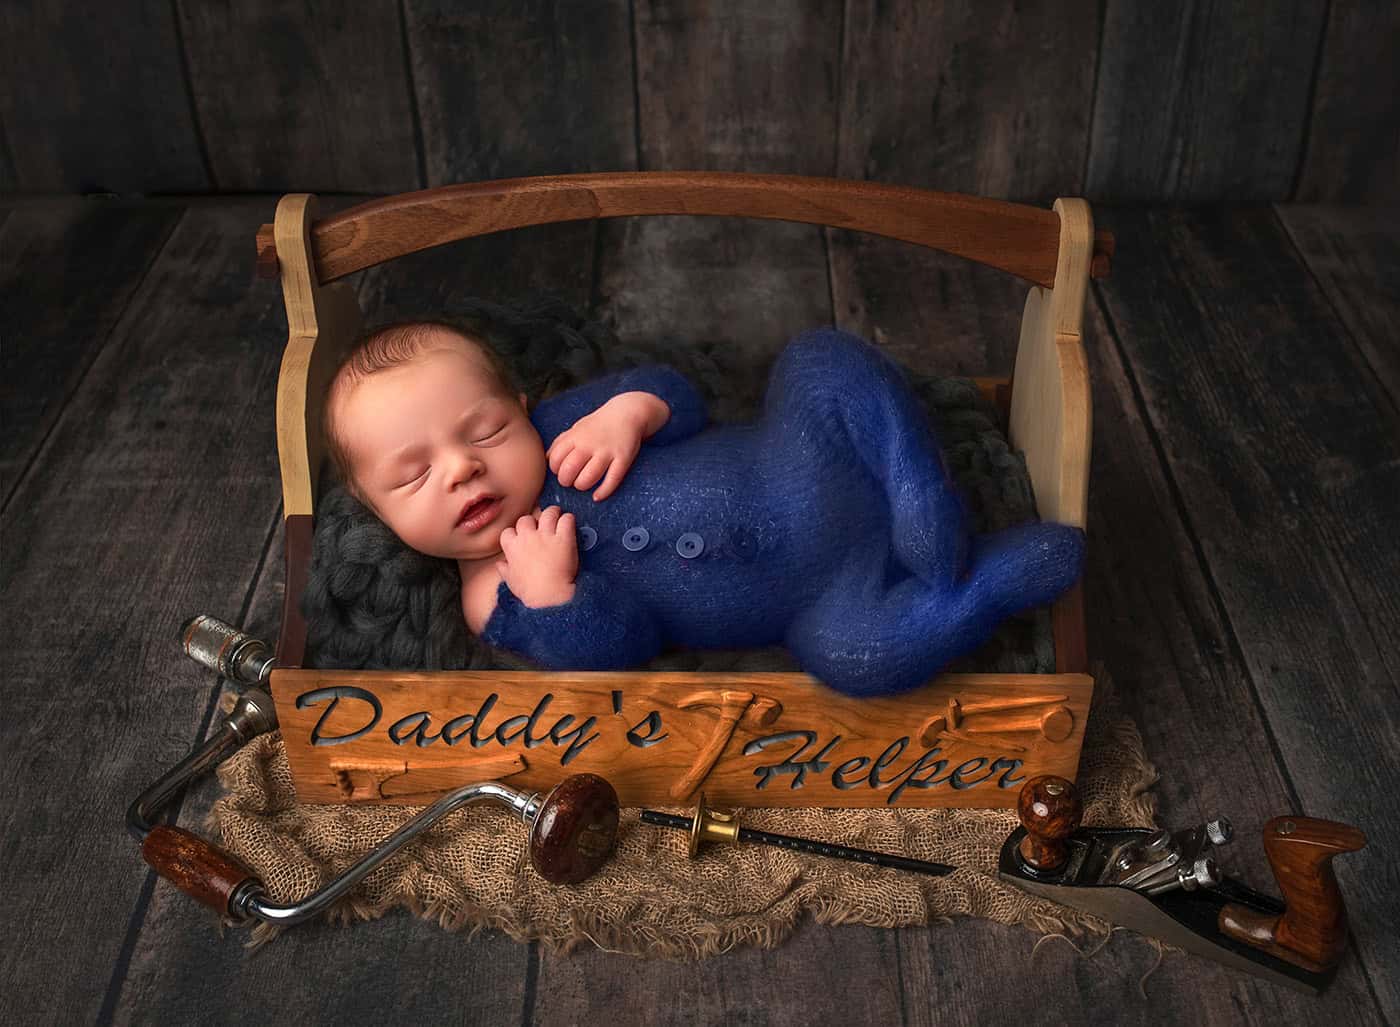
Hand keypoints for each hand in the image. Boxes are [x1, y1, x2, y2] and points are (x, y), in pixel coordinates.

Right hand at [496, 506, 577, 607]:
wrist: (548, 596)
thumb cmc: (529, 592)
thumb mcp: (511, 581)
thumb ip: (505, 570)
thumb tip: (500, 564)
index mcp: (512, 547)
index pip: (508, 531)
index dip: (516, 534)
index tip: (522, 539)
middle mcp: (527, 537)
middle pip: (526, 519)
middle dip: (533, 522)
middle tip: (541, 528)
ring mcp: (545, 535)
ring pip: (548, 512)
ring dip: (553, 514)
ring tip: (557, 518)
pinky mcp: (563, 538)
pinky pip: (566, 519)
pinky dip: (569, 520)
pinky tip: (569, 525)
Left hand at [546, 393, 660, 500]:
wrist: (627, 413)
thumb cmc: (598, 425)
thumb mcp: (576, 429)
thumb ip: (561, 442)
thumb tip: (546, 459)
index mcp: (575, 437)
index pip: (555, 459)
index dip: (555, 470)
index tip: (561, 471)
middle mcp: (589, 444)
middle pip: (568, 470)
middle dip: (566, 481)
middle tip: (571, 481)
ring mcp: (607, 452)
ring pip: (588, 478)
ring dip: (582, 486)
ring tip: (583, 485)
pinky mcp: (623, 459)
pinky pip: (612, 480)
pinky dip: (603, 492)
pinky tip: (597, 496)